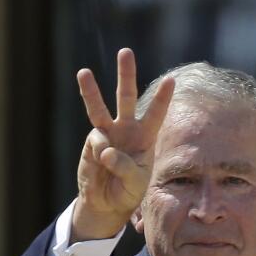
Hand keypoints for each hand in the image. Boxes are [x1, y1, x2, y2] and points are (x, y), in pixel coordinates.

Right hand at [71, 48, 175, 240]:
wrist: (107, 203)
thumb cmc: (128, 191)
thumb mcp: (136, 183)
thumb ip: (124, 166)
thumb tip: (106, 149)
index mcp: (145, 137)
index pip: (156, 114)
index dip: (162, 98)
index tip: (172, 79)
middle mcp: (126, 130)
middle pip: (126, 97)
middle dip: (126, 75)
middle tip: (125, 51)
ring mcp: (107, 134)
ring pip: (99, 108)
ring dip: (91, 91)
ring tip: (83, 72)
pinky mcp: (91, 143)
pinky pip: (96, 142)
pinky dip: (100, 153)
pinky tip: (102, 165)